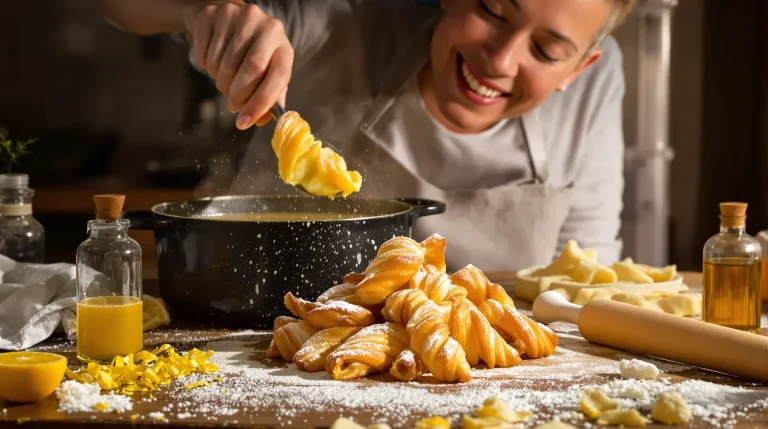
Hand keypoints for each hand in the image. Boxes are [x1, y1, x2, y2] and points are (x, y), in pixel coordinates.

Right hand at [182, 2, 292, 128]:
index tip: (245, 122)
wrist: (228, 19)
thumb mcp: (268, 70)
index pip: (278, 77)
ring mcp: (239, 17)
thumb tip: (259, 120)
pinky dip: (206, 66)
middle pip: (250, 70)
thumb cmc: (252, 53)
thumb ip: (270, 95)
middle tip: (233, 104)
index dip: (261, 103)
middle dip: (238, 95)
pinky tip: (214, 61)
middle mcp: (265, 26)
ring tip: (224, 78)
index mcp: (283, 45)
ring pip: (224, 64)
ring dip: (220, 82)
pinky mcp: (213, 15)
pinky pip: (205, 53)